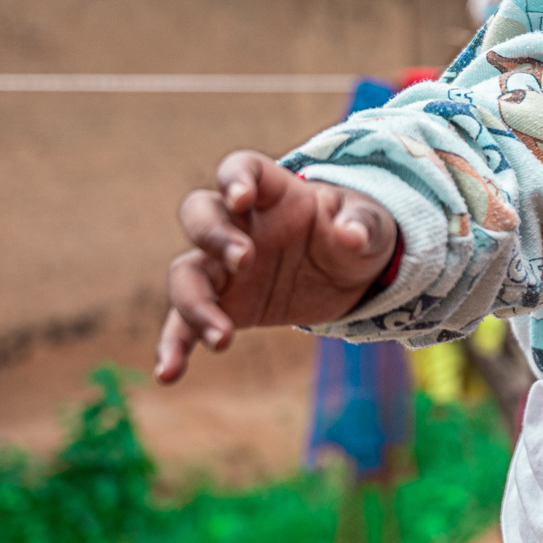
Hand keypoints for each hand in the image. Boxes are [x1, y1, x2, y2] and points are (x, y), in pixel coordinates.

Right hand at [155, 150, 394, 381]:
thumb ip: (362, 225)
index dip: (234, 178)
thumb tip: (350, 235)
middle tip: (244, 260)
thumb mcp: (374, 224)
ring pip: (186, 273)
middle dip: (213, 234)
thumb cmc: (355, 233)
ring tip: (223, 338)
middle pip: (200, 214)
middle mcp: (238, 225)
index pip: (241, 168)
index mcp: (274, 193)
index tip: (240, 198)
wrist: (350, 275)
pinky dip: (174, 346)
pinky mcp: (223, 305)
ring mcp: (224, 266)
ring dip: (194, 303)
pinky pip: (185, 323)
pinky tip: (169, 373)